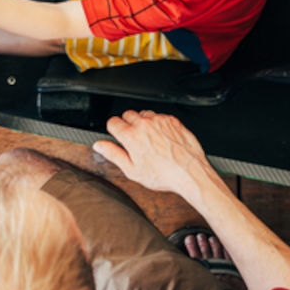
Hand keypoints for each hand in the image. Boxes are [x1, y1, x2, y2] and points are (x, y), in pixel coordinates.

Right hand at [92, 110, 213, 199]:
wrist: (189, 172)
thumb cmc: (163, 174)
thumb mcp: (132, 170)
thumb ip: (113, 154)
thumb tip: (99, 146)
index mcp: (131, 136)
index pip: (113, 122)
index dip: (114, 130)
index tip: (118, 136)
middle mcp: (144, 124)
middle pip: (127, 115)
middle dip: (128, 125)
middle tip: (135, 140)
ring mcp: (159, 120)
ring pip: (144, 114)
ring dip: (143, 123)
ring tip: (149, 140)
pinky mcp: (172, 120)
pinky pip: (160, 116)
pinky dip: (158, 124)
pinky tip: (162, 138)